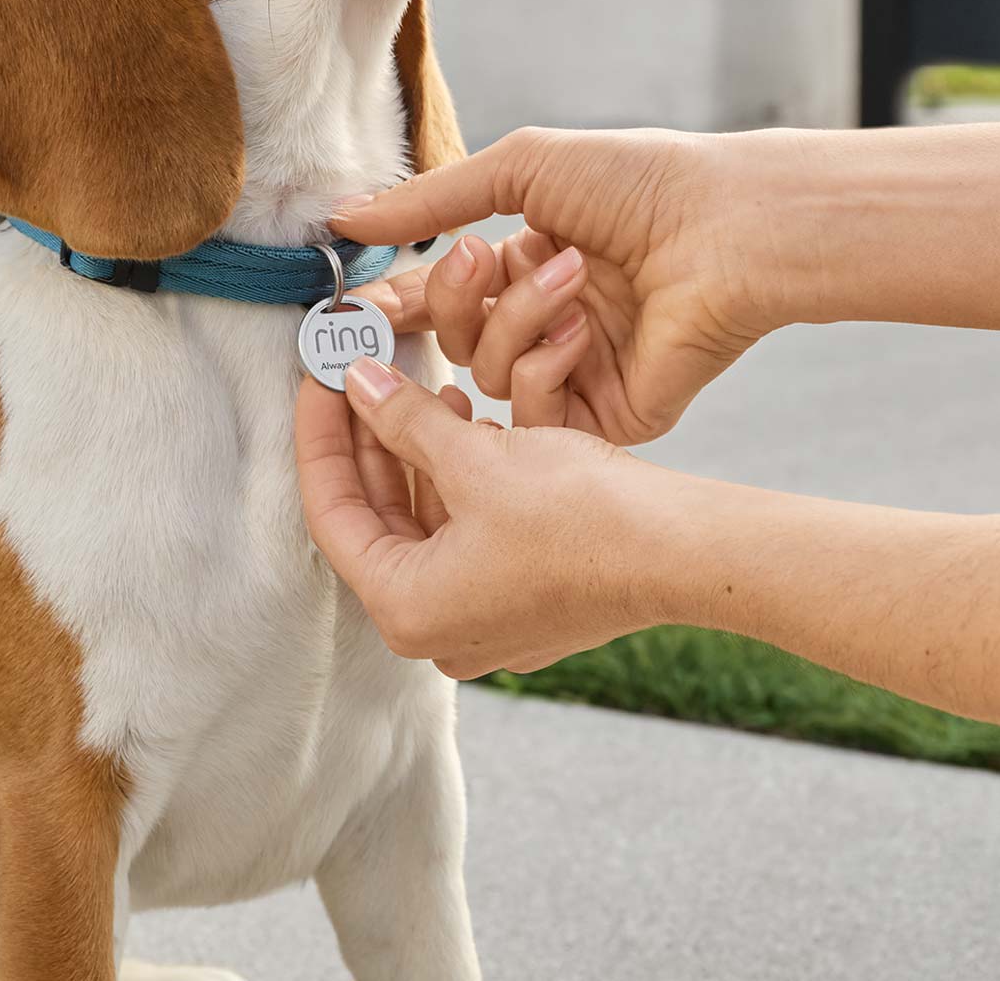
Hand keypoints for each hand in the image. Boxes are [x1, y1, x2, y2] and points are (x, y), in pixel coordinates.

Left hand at [295, 358, 999, 738]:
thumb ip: (403, 420)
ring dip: (416, 453)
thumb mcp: (475, 457)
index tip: (315, 377)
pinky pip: (463, 533)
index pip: (331, 510)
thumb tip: (354, 382)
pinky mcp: (519, 602)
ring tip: (421, 387)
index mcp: (406, 606)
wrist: (684, 554)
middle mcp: (435, 628)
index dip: (320, 435)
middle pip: (375, 517)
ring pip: (421, 521)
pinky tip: (469, 421)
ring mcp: (481, 620)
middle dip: (370, 438)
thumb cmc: (581, 516)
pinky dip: (457, 480)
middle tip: (357, 371)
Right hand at [338, 127, 783, 443]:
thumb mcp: (519, 170)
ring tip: (573, 275)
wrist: (725, 226)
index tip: (352, 306)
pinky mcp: (606, 416)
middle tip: (480, 260)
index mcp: (528, 263)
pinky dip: (548, 366)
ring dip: (519, 319)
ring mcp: (577, 371)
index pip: (441, 296)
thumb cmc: (637, 183)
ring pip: (488, 376)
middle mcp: (548, 321)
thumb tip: (345, 217)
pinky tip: (586, 328)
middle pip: (454, 340)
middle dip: (455, 301)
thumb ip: (428, 202)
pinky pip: (535, 413)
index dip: (398, 302)